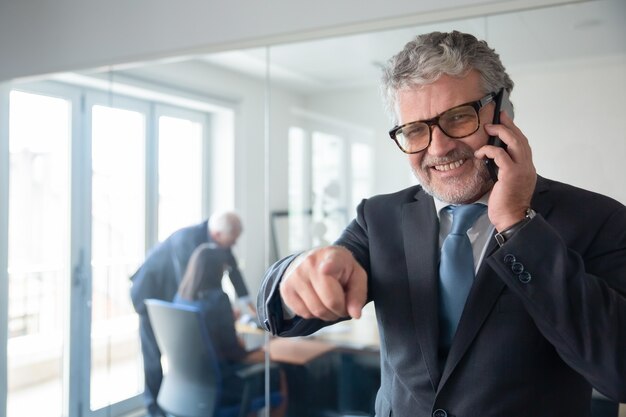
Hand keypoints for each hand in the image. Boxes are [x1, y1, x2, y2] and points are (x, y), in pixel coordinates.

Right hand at [279, 245, 366, 320]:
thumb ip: (358, 294)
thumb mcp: (356, 275)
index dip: (328, 267)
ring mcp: (295, 276)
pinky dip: (314, 314)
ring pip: (316, 311)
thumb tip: (355, 314)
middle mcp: (310, 264)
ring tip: (330, 302)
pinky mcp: (285, 288)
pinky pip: (304, 313)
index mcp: (332, 256)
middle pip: (329, 302)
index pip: (329, 264)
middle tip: (342, 304)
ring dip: (328, 314)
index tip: (325, 269)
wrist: (315, 260)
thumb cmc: (339, 269)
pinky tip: (317, 301)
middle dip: (340, 310)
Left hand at [475, 111, 536, 230]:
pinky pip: (499, 154)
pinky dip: (488, 150)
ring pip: (514, 142)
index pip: (522, 144)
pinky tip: (480, 153)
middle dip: (508, 125)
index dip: (514, 130)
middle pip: (520, 138)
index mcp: (527, 168)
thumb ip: (504, 169)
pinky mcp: (511, 173)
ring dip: (500, 132)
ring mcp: (521, 169)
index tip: (505, 120)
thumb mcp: (507, 182)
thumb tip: (492, 158)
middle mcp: (527, 166)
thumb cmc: (506, 203)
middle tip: (497, 117)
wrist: (511, 218)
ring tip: (488, 129)